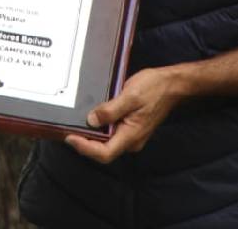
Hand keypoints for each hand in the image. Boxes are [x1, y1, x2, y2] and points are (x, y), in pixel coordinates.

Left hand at [64, 66, 185, 163]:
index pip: (104, 153)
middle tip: (65, 131)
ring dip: (90, 137)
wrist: (173, 85)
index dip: (84, 148)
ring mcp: (131, 135)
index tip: (69, 137)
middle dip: (84, 144)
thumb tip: (91, 121)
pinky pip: (112, 134)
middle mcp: (131, 141)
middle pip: (103, 151)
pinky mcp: (131, 128)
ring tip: (73, 125)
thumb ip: (111, 110)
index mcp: (131, 136)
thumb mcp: (130, 96)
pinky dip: (99, 130)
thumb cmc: (153, 88)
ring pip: (107, 143)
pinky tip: (89, 119)